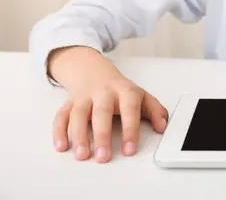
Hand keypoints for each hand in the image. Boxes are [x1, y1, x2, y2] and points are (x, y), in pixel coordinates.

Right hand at [49, 46, 168, 162]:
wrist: (94, 71)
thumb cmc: (120, 90)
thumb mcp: (142, 96)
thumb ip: (155, 111)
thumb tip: (163, 126)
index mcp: (125, 91)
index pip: (129, 109)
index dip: (130, 130)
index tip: (129, 150)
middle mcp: (104, 92)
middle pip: (102, 112)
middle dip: (102, 135)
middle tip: (103, 156)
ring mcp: (85, 96)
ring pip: (79, 114)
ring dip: (79, 135)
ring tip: (82, 155)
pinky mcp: (69, 102)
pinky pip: (61, 115)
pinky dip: (59, 131)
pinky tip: (62, 146)